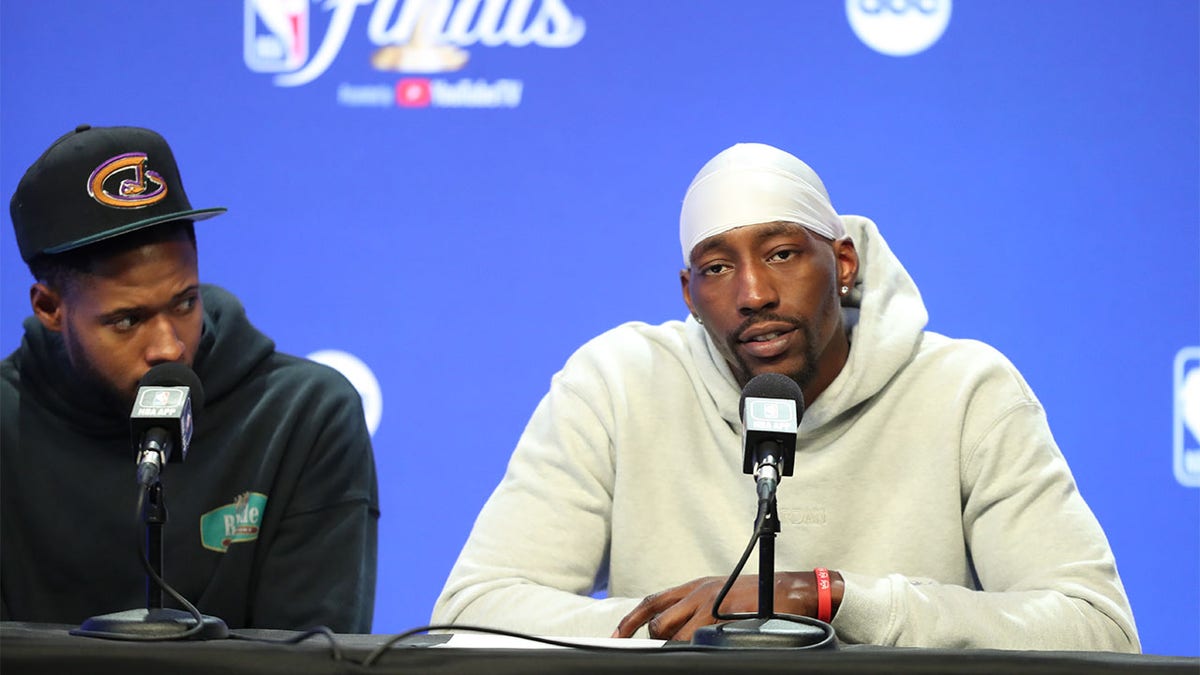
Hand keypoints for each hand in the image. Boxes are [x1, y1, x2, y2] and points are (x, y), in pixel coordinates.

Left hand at [612, 570, 842, 640]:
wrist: (788, 590)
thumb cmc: (757, 594)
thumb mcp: (720, 590)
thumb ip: (695, 604)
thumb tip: (675, 626)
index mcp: (695, 586)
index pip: (652, 602)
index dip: (629, 621)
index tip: (616, 637)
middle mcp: (698, 594)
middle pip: (658, 622)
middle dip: (657, 639)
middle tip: (664, 649)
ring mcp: (711, 608)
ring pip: (676, 636)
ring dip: (677, 647)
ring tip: (689, 648)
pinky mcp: (725, 621)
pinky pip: (699, 642)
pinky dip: (696, 648)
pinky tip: (705, 649)